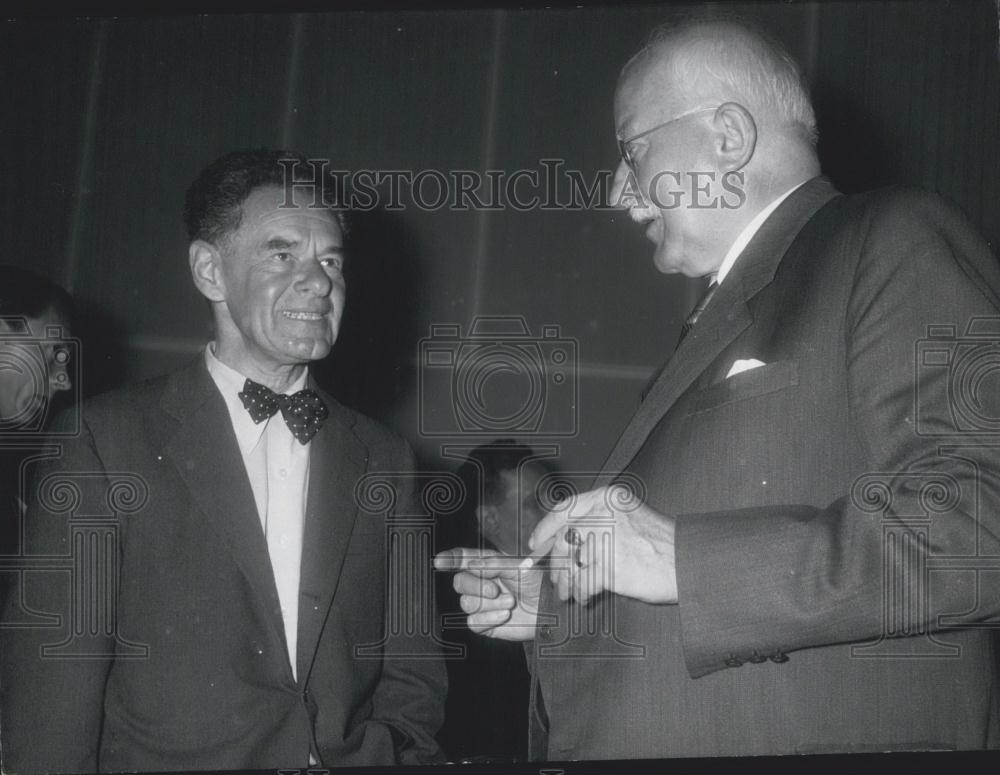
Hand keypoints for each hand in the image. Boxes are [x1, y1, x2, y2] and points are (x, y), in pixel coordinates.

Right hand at [433, 548, 540, 640]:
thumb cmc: (537, 583)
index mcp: (487, 565)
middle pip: (459, 582)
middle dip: (476, 586)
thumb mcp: (519, 567)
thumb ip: (493, 564)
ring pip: (466, 604)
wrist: (549, 610)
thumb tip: (470, 564)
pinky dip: (489, 619)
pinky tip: (505, 616)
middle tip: (495, 590)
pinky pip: (473, 622)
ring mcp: (482, 604)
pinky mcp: (485, 623)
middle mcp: (481, 583)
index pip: (463, 559)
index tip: (439, 561)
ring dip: (489, 604)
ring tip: (510, 602)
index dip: (450, 559)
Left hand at [528, 484, 677, 604]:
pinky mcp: (610, 566)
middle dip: (556, 563)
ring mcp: (607, 540)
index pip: (565, 509)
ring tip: (568, 593)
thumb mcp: (628, 518)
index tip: (536, 544)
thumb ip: (598, 523)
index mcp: (609, 498)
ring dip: (566, 582)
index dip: (546, 528)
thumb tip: (563, 543)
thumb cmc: (661, 545)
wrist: (689, 562)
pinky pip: (583, 583)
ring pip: (571, 564)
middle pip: (564, 540)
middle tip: (555, 579)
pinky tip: (585, 597)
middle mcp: (605, 514)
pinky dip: (580, 593)